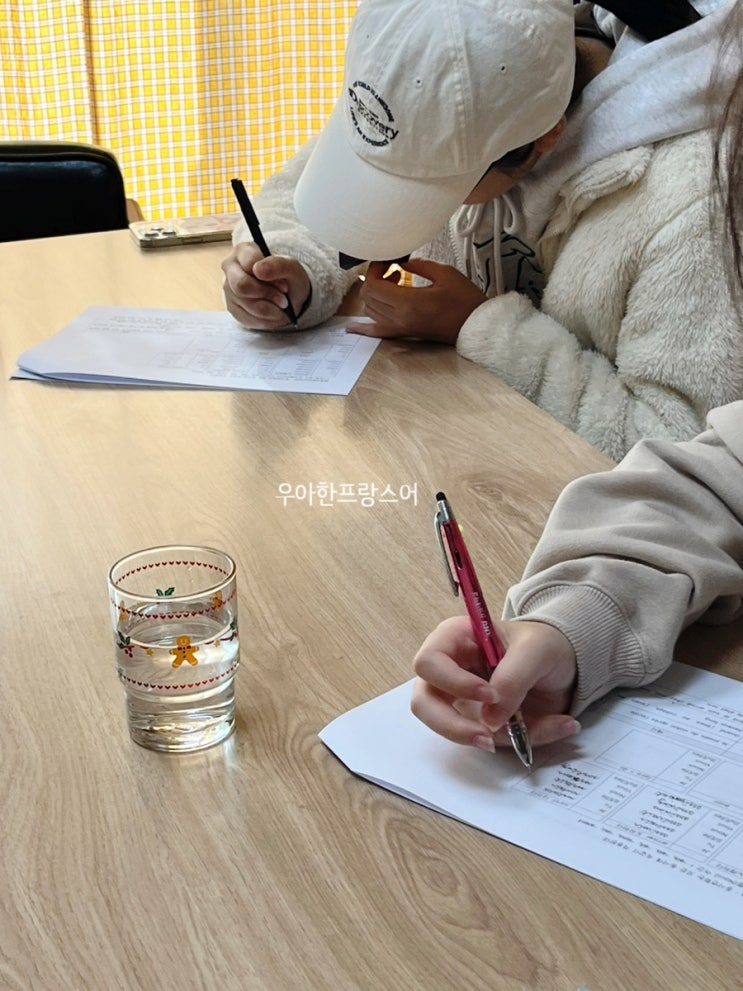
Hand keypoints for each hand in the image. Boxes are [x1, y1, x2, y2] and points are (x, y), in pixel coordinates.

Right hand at [222, 242, 310, 328]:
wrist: (287, 295)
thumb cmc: (287, 277)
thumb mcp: (292, 268)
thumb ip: (278, 265)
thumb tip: (259, 270)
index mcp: (244, 251)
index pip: (250, 263)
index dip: (270, 278)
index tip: (284, 286)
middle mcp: (231, 268)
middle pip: (241, 285)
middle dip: (267, 296)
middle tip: (283, 301)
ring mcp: (229, 289)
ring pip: (246, 304)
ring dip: (270, 310)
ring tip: (281, 307)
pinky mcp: (232, 307)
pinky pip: (247, 318)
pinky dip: (265, 320)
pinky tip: (273, 315)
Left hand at [346, 258, 486, 343]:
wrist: (475, 326)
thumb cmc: (465, 301)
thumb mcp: (444, 273)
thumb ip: (418, 266)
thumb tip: (400, 263)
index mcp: (408, 303)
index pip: (373, 285)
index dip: (374, 269)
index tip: (386, 260)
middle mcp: (400, 318)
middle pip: (368, 296)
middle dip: (374, 278)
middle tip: (390, 268)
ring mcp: (401, 327)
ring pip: (370, 310)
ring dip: (374, 294)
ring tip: (393, 282)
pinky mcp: (405, 333)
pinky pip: (378, 331)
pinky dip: (364, 328)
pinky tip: (352, 328)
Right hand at [411, 616, 579, 751]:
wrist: (563, 666)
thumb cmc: (542, 645)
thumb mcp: (536, 650)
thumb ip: (514, 677)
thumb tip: (490, 719)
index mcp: (454, 639)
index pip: (429, 663)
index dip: (453, 682)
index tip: (490, 694)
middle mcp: (448, 671)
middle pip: (423, 703)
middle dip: (452, 725)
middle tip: (487, 735)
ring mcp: (459, 701)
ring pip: (447, 729)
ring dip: (481, 739)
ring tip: (522, 737)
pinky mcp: (477, 723)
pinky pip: (487, 740)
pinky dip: (520, 742)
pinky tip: (555, 725)